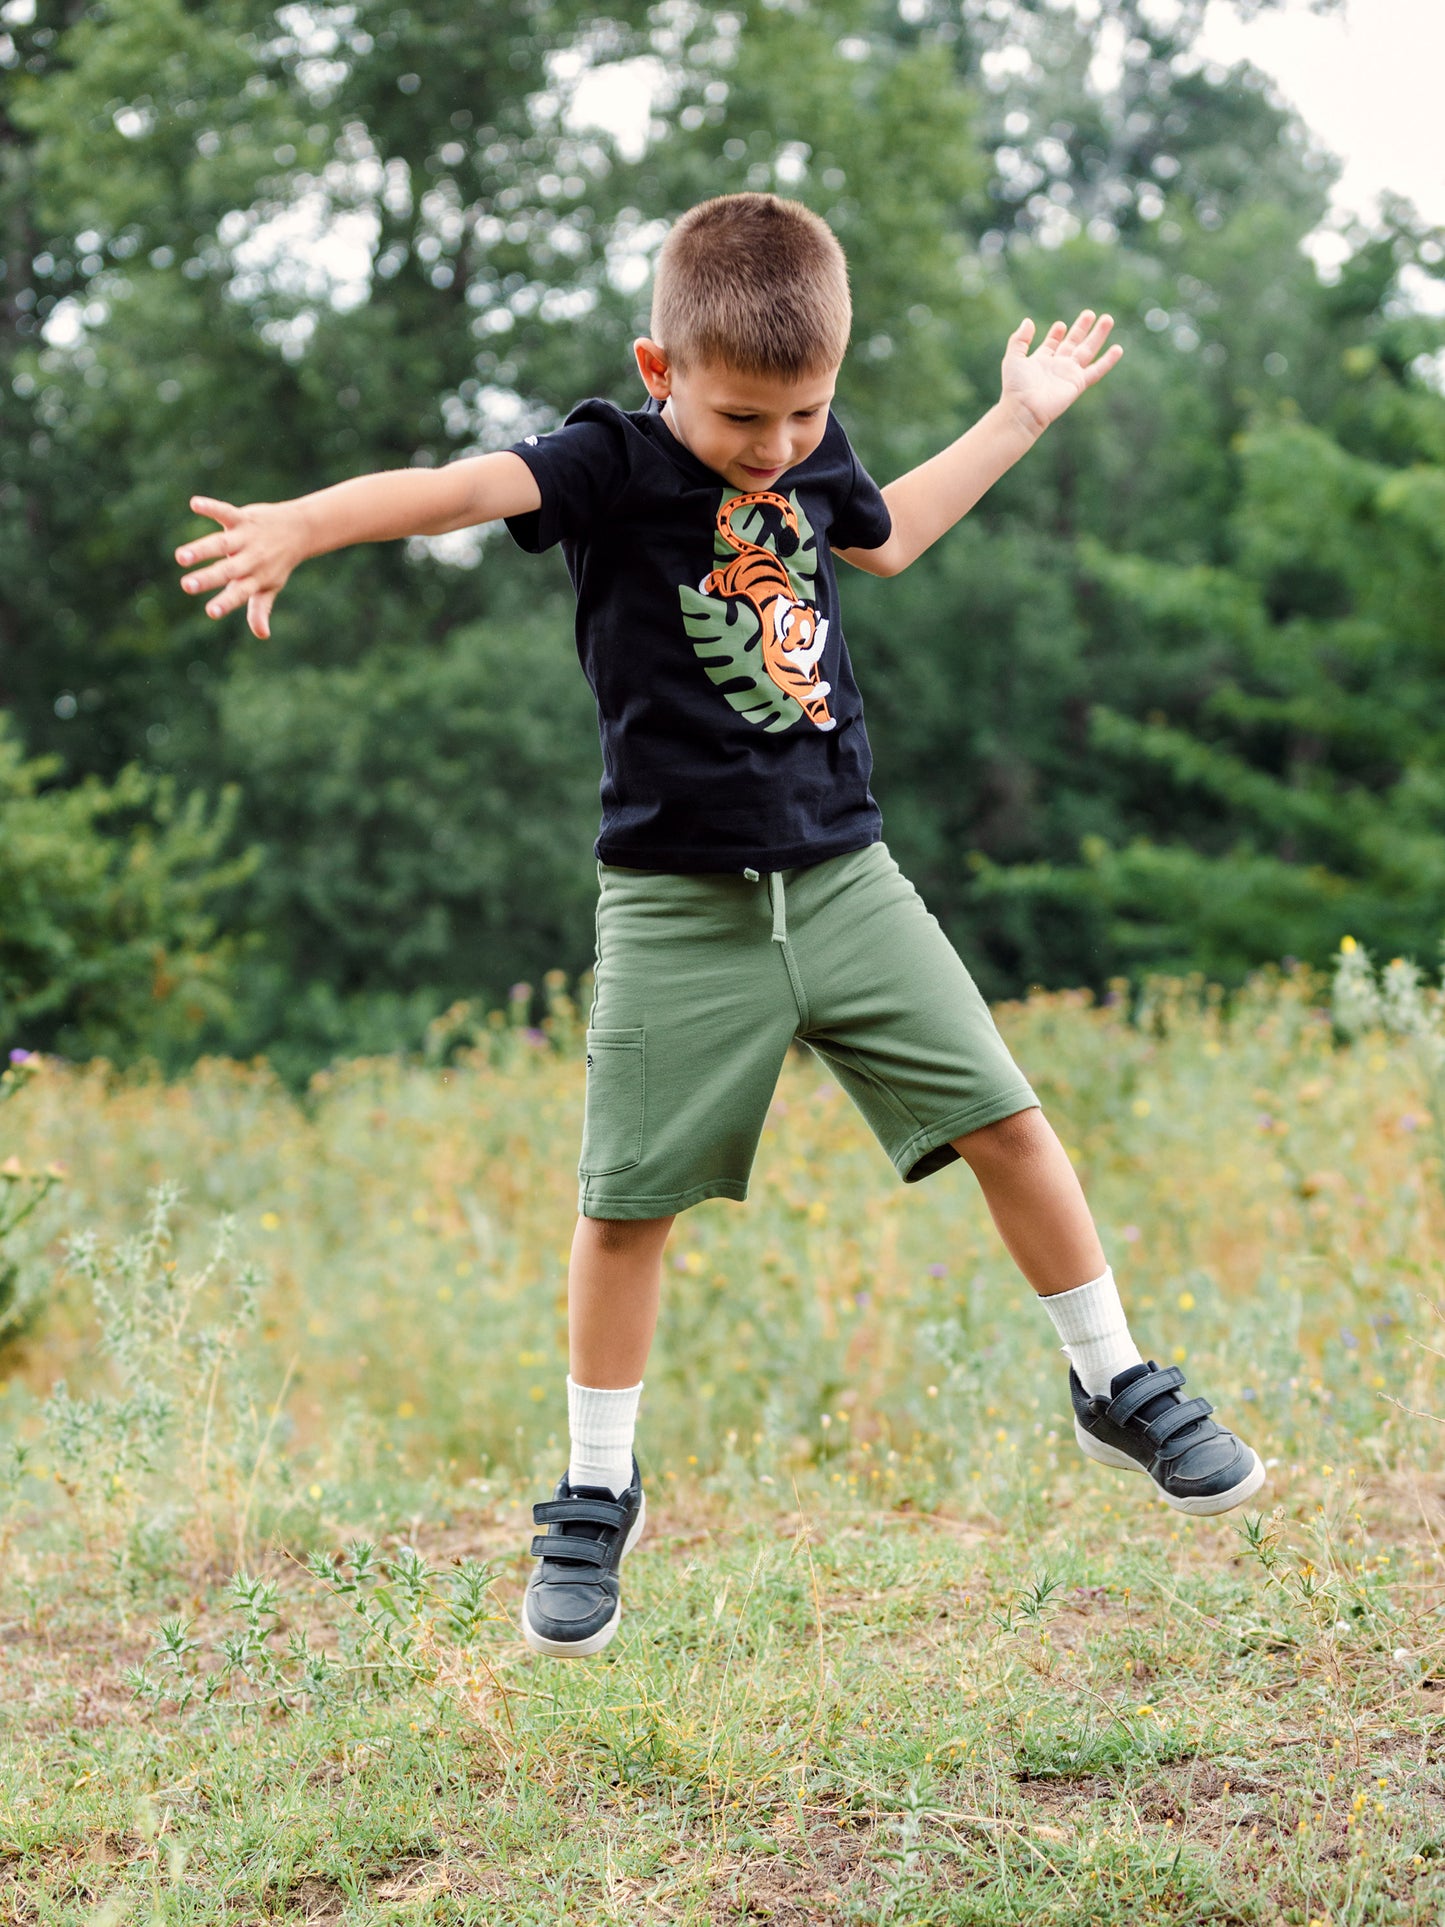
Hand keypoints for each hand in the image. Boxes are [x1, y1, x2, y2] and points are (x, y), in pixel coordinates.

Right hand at [174, 496, 304, 638]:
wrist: (300, 530)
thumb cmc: (278, 562)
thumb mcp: (270, 586)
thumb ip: (260, 609)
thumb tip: (262, 635)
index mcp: (255, 578)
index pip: (240, 594)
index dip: (226, 603)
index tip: (211, 613)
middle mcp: (251, 559)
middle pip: (227, 570)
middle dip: (208, 579)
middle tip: (186, 586)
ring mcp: (246, 538)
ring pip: (221, 544)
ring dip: (201, 549)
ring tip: (180, 556)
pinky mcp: (243, 518)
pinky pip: (226, 512)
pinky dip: (211, 507)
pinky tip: (195, 504)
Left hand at [1000, 310, 1121, 435]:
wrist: (1025, 409)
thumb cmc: (1016, 387)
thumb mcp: (1013, 358)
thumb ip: (1020, 339)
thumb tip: (1028, 321)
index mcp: (1041, 360)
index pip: (1052, 344)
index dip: (1056, 334)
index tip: (1060, 325)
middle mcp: (1057, 366)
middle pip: (1073, 343)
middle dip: (1081, 328)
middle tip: (1090, 313)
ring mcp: (1069, 374)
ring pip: (1088, 351)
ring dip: (1098, 335)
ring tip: (1108, 319)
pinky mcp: (1078, 383)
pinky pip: (1096, 370)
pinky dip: (1108, 361)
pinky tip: (1118, 349)